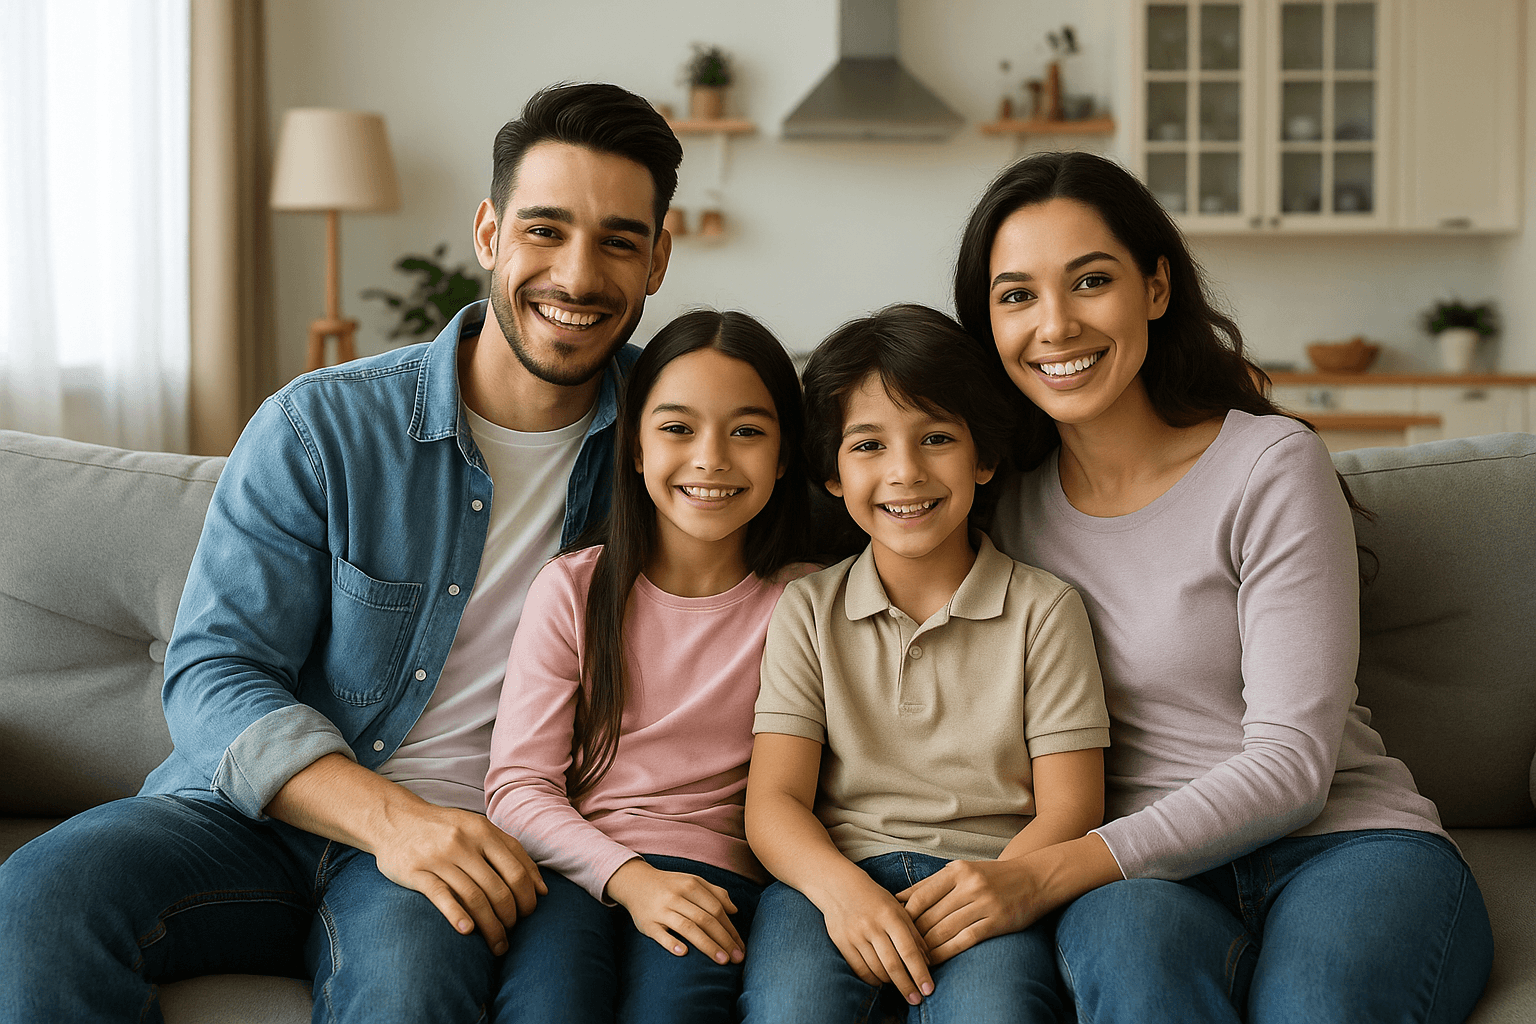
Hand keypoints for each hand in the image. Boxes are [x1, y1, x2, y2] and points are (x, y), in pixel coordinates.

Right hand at [370, 800, 546, 954]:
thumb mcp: (479, 829)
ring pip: (474, 897)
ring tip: (497, 944)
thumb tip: (542, 890)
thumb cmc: (445, 828)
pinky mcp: (415, 872)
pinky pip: (441, 896)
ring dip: (490, 926)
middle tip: (512, 933)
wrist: (395, 819)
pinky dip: (457, 916)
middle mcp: (463, 843)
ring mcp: (438, 857)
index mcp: (483, 831)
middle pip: (499, 887)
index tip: (530, 914)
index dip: (528, 896)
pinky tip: (468, 932)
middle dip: (511, 917)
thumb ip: (510, 852)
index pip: (517, 869)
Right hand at [605, 859, 744, 963]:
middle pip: (705, 919)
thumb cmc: (670, 885)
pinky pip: (660, 934)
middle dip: (724, 940)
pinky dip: (671, 942)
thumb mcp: (692, 881)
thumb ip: (715, 893)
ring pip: (688, 927)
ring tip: (722, 960)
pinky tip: (683, 953)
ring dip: (707, 945)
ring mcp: (661, 910)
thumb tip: (734, 911)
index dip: (730, 929)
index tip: (740, 947)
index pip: (716, 909)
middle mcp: (677, 897)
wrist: (635, 882)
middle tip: (737, 958)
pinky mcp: (647, 923)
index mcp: (691, 885)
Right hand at [818, 875, 933, 1004]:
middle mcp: (872, 926)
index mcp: (890, 916)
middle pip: (893, 965)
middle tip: (916, 999)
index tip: (928, 989)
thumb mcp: (898, 909)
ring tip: (900, 985)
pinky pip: (860, 970)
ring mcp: (855, 936)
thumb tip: (927, 961)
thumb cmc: (874, 898)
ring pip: (877, 970)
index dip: (919, 972)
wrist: (838, 886)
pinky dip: (873, 980)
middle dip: (906, 986)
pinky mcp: (842, 943)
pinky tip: (881, 981)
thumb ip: (913, 933)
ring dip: (891, 982)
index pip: (908, 951)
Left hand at [897, 858, 1036, 964]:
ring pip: (945, 929)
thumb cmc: (993, 876)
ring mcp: (984, 903)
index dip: (905, 915)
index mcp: (957, 871)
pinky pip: (964, 940)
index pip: (921, 896)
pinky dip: (946, 952)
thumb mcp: (962, 871)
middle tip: (899, 949)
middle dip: (913, 935)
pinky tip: (935, 961)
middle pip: (931, 915)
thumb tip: (899, 898)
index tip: (894, 928)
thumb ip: (932, 884)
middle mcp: (969, 885)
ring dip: (926, 947)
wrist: (1035, 879)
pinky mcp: (996, 922)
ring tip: (914, 959)